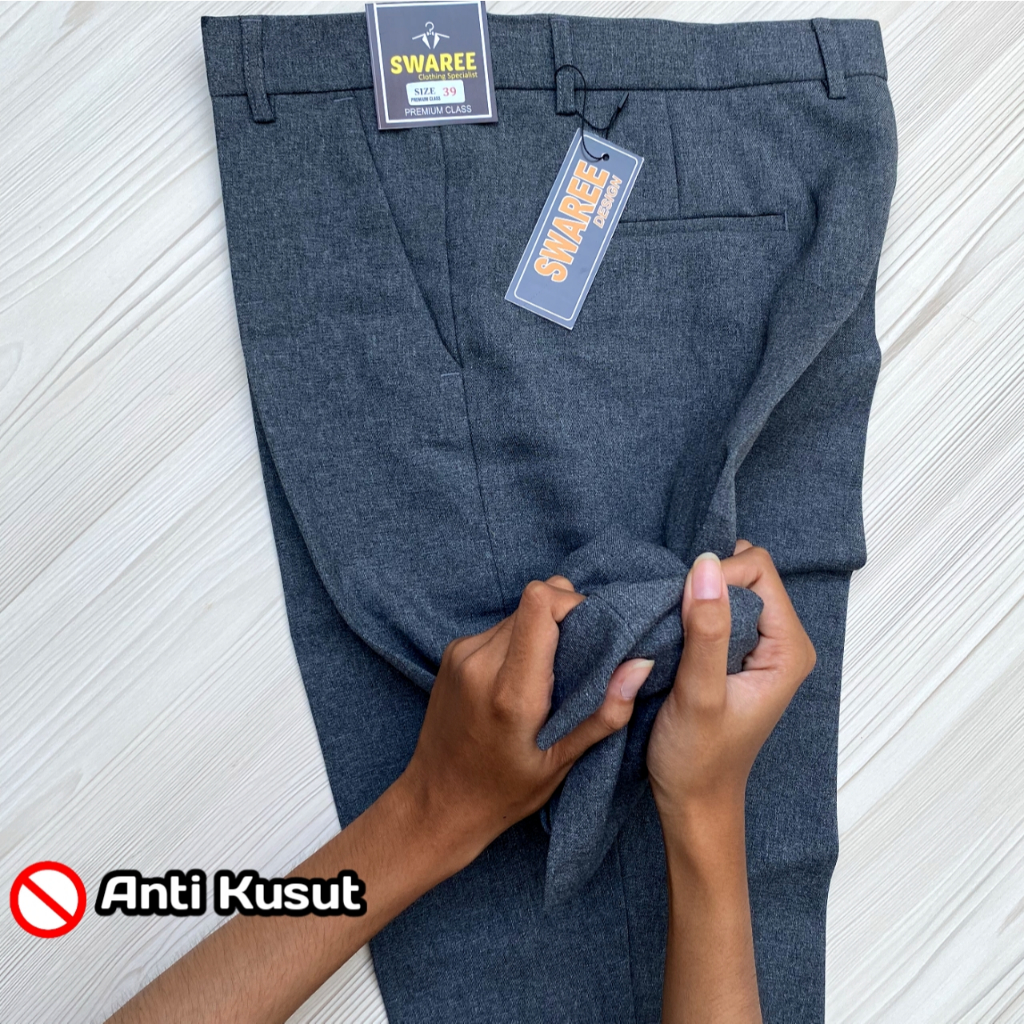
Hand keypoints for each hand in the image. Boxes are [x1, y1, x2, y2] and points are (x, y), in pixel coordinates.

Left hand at [401, 575, 654, 864]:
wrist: (438, 800)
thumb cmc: (503, 790)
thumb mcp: (562, 762)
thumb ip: (605, 712)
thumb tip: (640, 663)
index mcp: (511, 689)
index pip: (540, 603)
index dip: (573, 604)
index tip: (593, 635)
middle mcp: (480, 661)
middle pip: (534, 602)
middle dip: (565, 619)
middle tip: (578, 660)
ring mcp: (461, 653)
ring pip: (518, 612)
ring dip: (542, 631)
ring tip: (550, 675)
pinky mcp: (452, 651)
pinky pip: (499, 627)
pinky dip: (520, 641)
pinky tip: (523, 678)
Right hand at [647, 540, 815, 831]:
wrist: (693, 803)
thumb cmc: (698, 760)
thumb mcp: (698, 694)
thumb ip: (707, 630)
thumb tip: (705, 565)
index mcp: (788, 649)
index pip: (758, 570)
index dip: (715, 577)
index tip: (681, 611)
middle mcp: (782, 642)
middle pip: (746, 574)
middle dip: (705, 584)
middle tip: (672, 622)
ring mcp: (760, 648)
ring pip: (729, 589)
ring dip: (694, 599)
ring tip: (669, 631)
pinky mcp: (736, 654)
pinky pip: (717, 610)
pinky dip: (691, 613)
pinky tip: (671, 637)